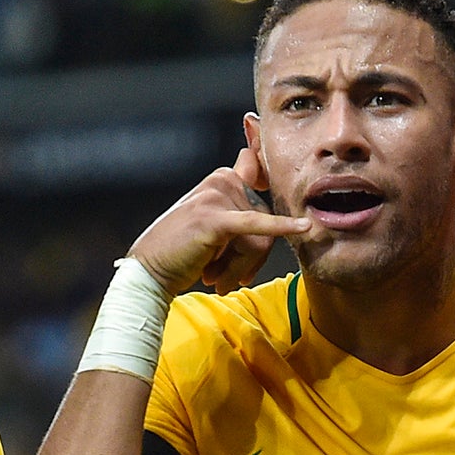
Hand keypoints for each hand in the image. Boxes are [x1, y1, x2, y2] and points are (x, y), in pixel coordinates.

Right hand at [127, 147, 311, 295]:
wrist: (150, 271)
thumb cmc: (183, 253)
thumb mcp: (216, 228)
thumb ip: (242, 215)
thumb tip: (281, 216)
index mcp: (222, 179)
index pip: (261, 177)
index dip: (275, 184)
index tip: (285, 190)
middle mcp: (222, 181)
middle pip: (266, 222)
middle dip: (250, 258)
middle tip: (222, 276)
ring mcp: (217, 197)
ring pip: (260, 238)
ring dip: (241, 268)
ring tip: (216, 277)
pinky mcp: (216, 219)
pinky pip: (257, 227)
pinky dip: (282, 228)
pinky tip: (304, 228)